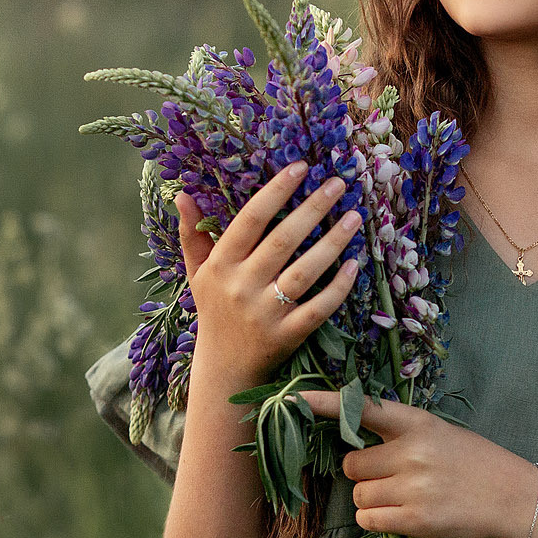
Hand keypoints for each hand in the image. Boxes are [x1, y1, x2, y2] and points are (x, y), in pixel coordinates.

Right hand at [177, 161, 362, 383]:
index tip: (301, 167)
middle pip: (283, 241)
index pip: (250, 220)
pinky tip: (355, 264)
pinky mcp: (288, 336)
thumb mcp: (198, 272)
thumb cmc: (214, 310)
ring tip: (354, 216)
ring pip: (305, 272)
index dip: (275, 191)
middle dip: (312, 209)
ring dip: (333, 242)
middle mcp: (241, 287)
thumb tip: (181, 194)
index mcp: (221, 265)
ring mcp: (265, 313)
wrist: (224, 369)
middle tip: (338, 183)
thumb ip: (192, 234)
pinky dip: (339, 287)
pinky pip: (318, 308)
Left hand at [298, 387, 537, 537]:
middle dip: (362, 474)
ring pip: (357, 495)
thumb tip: (353, 448)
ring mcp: (413, 487)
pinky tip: (400, 516)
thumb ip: (400, 435)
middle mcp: (412, 451)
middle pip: (351, 465)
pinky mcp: (416, 520)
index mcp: (416, 423)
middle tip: (390, 477)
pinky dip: (376, 520)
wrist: (512, 497)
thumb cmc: (472, 462)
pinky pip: (368, 519)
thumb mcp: (438, 433)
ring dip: (370, 499)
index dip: (326, 404)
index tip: (295, 399)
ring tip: (402, 498)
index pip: (362, 409)